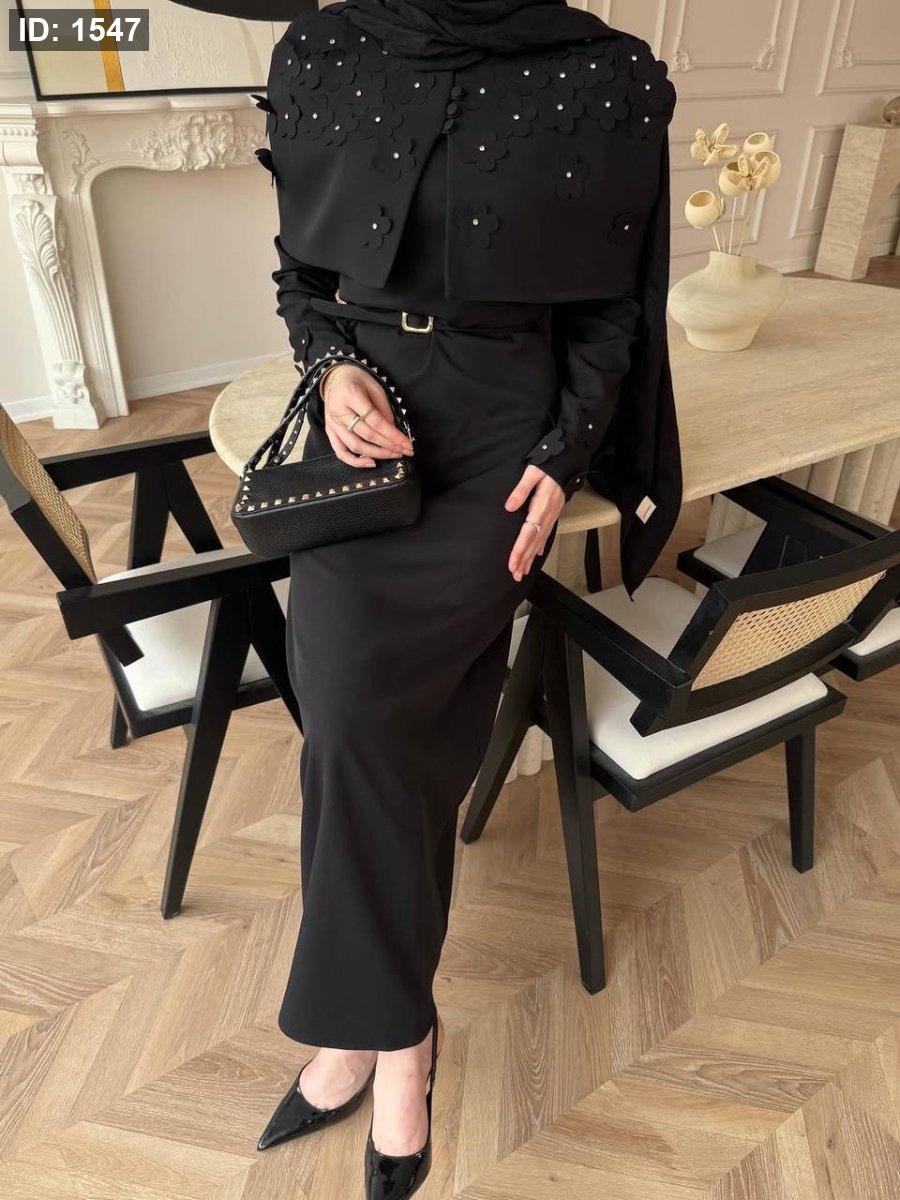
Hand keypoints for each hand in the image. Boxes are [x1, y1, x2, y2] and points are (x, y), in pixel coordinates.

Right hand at [320, 364, 412, 467]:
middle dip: (389, 446)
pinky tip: (371, 463)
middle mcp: (339, 412)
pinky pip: (340, 452)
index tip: (407, 443)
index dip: (393, 435)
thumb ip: (384, 410)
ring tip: (394, 455)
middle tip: (405, 451)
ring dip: (377, 454)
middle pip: (367, 435)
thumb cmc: (357, 381)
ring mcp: (333, 424)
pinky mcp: (330, 432)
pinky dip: (355, 461)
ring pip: (355, 446)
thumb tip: (394, 432)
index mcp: (350, 396)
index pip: (375, 421)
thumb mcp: (375, 388)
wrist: (335, 378)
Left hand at [504, 466, 564, 581]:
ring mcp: (552, 516)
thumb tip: (509, 507)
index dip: (520, 550)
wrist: (568, 460)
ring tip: (523, 572)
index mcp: (541, 506)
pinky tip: (537, 555)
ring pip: (541, 541)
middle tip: (515, 575)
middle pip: (534, 542)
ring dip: (531, 557)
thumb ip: (521, 489)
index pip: (528, 533)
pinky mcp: (554, 513)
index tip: (512, 563)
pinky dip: (541, 546)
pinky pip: (547, 534)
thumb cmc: (549, 464)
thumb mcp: (533, 472)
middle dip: (524, 560)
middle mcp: (548, 515)